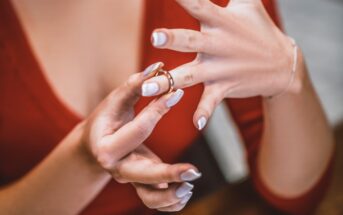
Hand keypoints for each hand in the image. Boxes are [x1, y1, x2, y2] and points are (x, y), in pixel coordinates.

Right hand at [79, 62, 200, 210]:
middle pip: (144, 175)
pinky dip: (171, 201)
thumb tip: (158, 67)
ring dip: (173, 194)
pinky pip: (154, 202)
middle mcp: (117, 169)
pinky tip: (185, 189)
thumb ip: (134, 86)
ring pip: (150, 198)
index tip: (178, 93)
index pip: (139, 129)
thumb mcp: (115, 102)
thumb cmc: (105, 119)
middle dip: (170, 174)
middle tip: (194, 171)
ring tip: (192, 179)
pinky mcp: (138, 185)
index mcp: (106, 147)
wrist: (94, 144)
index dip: (159, 108)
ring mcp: (128, 180)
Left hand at [142, 0, 302, 129]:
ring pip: (190, 75)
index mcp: (221, 21)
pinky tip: (196, 124)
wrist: (282, 65)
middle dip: (173, 39)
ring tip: (148, 89)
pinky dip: (204, 112)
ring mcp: (221, 68)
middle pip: (191, 40)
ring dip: (170, 82)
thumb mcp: (250, 3)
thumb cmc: (260, 31)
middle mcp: (218, 44)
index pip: (199, 3)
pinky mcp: (225, 86)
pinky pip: (211, 100)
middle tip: (155, 37)